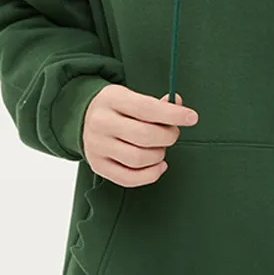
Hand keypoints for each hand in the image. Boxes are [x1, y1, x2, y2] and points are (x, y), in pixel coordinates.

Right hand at [82, 85, 198, 185]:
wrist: (81, 117)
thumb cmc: (116, 107)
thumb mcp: (132, 96)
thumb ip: (157, 103)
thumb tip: (179, 106)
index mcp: (112, 99)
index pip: (147, 108)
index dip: (173, 114)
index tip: (192, 118)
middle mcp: (101, 122)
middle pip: (145, 136)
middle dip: (168, 136)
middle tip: (172, 134)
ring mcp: (97, 146)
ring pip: (138, 159)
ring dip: (159, 156)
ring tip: (160, 148)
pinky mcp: (98, 165)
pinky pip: (128, 178)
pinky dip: (150, 174)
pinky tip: (158, 165)